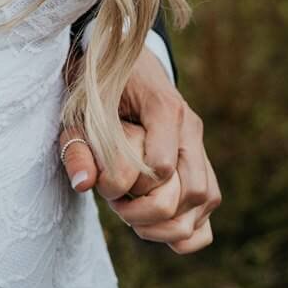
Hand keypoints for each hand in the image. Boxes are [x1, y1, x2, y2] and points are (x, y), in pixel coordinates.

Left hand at [58, 47, 219, 253]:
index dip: (133, 188)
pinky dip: (193, 223)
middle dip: (155, 214)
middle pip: (193, 190)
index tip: (108, 190)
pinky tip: (161, 228)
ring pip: (207, 198)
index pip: (162, 167)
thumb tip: (83, 184)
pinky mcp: (201, 158)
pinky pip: (211, 199)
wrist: (120, 60)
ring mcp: (199, 142)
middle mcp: (190, 126)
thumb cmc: (97, 88)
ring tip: (138, 222)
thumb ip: (77, 146)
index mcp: (164, 107)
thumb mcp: (78, 112)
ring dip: (174, 223)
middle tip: (121, 211)